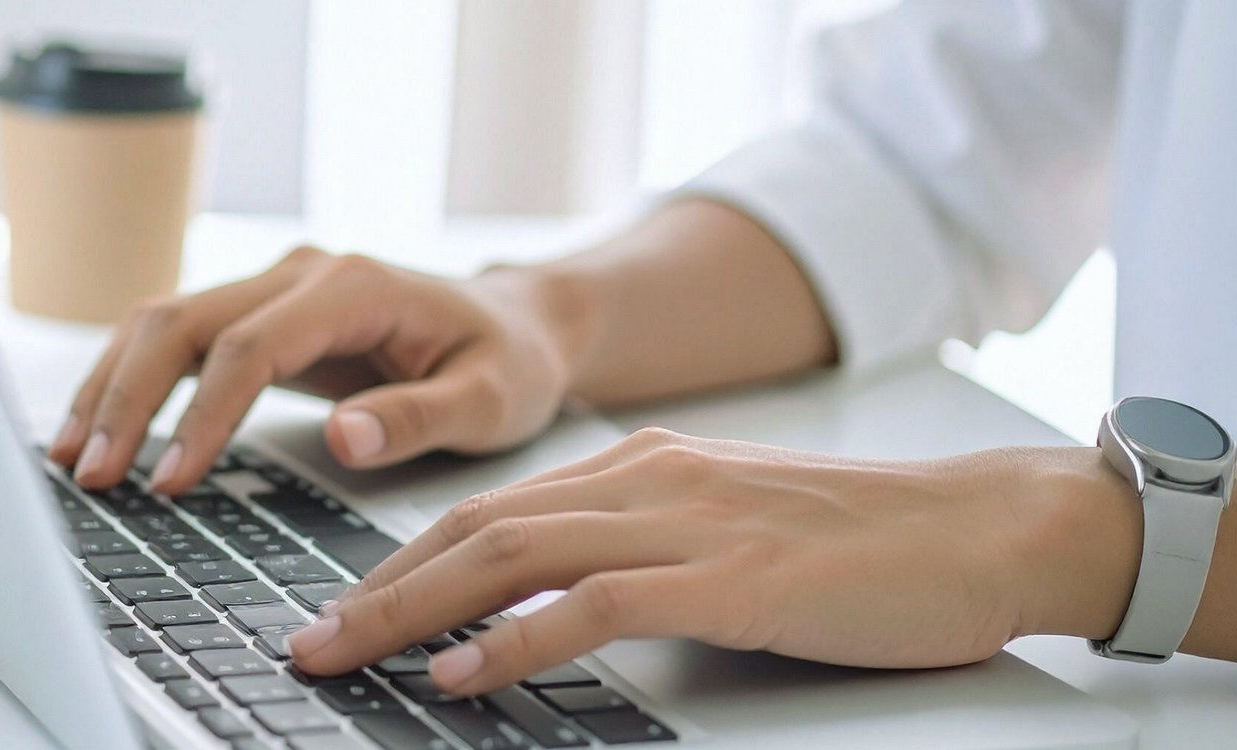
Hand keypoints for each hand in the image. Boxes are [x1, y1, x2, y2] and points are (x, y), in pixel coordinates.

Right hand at [49, 247, 579, 492]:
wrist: (518, 322)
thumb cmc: (509, 362)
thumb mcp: (489, 400)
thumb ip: (417, 417)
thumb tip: (345, 438)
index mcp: (354, 288)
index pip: (250, 346)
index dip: (201, 414)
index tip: (169, 480)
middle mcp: (302, 273)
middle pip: (182, 320)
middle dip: (126, 397)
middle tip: (90, 473)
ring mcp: (275, 287)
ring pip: (164, 321)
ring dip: (111, 386)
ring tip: (71, 458)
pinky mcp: (261, 314)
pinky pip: (179, 339)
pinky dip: (131, 380)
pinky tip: (99, 428)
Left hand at [286, 429, 1144, 694]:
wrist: (980, 529)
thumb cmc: (857, 545)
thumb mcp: (722, 531)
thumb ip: (635, 552)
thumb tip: (543, 607)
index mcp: (637, 468)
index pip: (486, 512)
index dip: (400, 563)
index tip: (341, 610)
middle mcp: (645, 481)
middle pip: (474, 529)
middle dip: (377, 589)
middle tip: (308, 641)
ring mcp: (686, 523)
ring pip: (513, 556)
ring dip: (415, 610)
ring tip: (347, 653)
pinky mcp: (731, 577)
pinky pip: (598, 605)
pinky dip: (520, 639)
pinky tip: (466, 672)